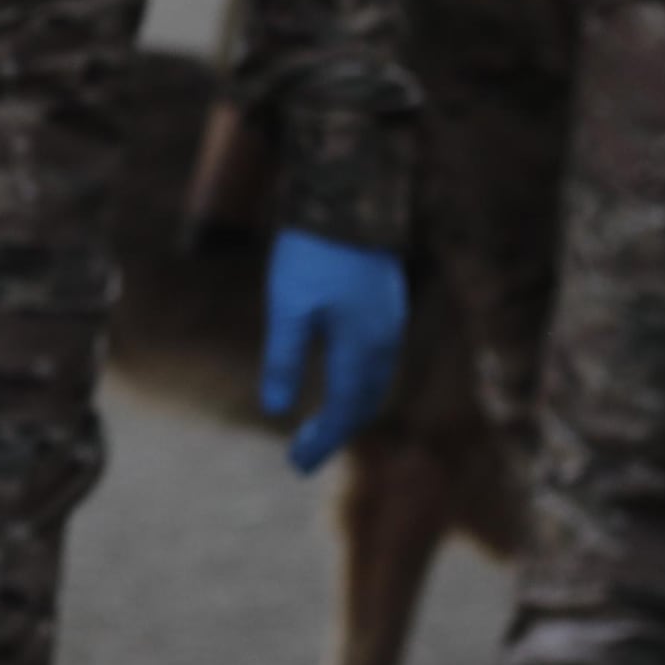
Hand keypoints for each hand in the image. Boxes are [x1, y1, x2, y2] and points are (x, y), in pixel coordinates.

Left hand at [262, 229, 406, 474]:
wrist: (349, 199)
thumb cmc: (313, 252)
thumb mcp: (289, 306)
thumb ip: (286, 357)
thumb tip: (276, 410)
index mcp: (361, 348)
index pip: (344, 410)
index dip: (321, 441)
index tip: (296, 466)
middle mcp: (384, 342)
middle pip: (363, 403)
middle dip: (335, 431)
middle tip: (303, 455)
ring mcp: (389, 324)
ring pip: (374, 383)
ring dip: (350, 410)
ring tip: (321, 429)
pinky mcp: (385, 306)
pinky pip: (377, 361)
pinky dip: (359, 383)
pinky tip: (342, 382)